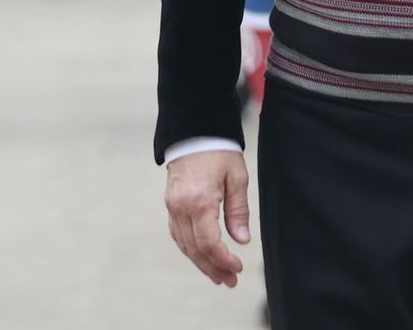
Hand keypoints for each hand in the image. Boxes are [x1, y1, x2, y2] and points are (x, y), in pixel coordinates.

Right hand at [164, 150, 250, 287]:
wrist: (193, 130)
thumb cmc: (218, 151)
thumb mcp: (237, 177)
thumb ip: (238, 211)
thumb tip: (241, 240)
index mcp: (199, 201)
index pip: (209, 243)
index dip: (223, 260)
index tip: (238, 268)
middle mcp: (181, 207)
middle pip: (195, 249)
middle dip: (213, 268)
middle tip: (230, 281)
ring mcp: (172, 207)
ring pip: (184, 245)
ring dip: (201, 263)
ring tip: (218, 275)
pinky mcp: (170, 204)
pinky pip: (178, 234)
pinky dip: (190, 249)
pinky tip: (202, 256)